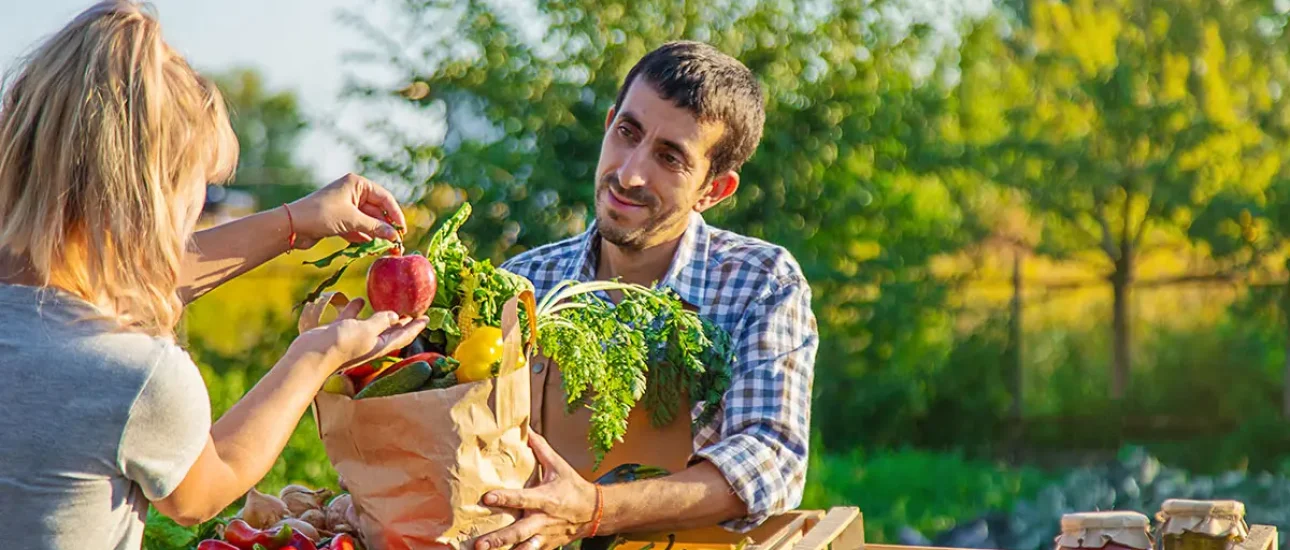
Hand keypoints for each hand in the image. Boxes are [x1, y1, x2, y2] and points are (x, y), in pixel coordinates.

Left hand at [288, 173, 406, 249]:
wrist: (291, 226)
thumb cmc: (321, 215)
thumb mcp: (352, 220)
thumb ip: (375, 227)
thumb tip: (395, 237)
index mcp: (357, 184)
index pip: (384, 198)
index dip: (395, 214)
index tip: (402, 230)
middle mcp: (353, 193)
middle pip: (377, 210)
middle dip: (386, 227)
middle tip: (397, 244)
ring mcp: (346, 207)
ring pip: (368, 221)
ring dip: (377, 234)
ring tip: (387, 249)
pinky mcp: (339, 220)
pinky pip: (358, 228)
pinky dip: (365, 237)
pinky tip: (372, 248)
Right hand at [292, 296, 427, 372]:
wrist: (312, 354)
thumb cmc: (342, 343)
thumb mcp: (367, 330)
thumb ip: (381, 321)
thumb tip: (394, 316)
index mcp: (381, 345)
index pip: (404, 336)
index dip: (416, 327)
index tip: (427, 318)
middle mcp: (370, 343)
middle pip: (391, 331)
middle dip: (403, 321)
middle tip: (413, 310)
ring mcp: (355, 338)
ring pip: (372, 324)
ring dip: (381, 315)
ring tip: (390, 303)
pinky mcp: (340, 332)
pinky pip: (352, 318)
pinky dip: (357, 309)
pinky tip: (360, 300)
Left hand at [476, 432, 598, 549]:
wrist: (595, 512)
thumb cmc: (574, 486)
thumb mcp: (559, 466)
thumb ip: (541, 449)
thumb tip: (526, 429)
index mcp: (545, 498)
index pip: (521, 498)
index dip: (505, 498)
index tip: (487, 497)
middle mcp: (543, 519)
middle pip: (518, 531)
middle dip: (498, 538)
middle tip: (479, 543)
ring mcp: (545, 535)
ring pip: (523, 546)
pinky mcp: (547, 544)